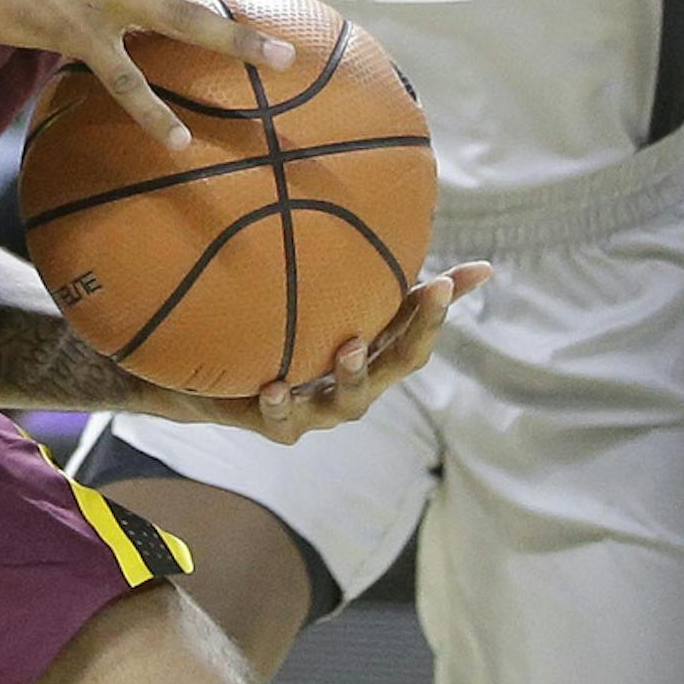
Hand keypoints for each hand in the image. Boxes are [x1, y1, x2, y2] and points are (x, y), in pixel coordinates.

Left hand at [128, 264, 491, 438]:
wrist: (217, 382)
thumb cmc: (290, 337)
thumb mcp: (335, 304)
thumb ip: (378, 279)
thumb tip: (466, 258)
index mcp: (373, 355)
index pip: (416, 335)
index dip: (436, 310)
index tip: (449, 277)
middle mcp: (355, 385)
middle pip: (397, 365)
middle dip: (416, 330)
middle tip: (430, 293)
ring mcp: (318, 410)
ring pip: (348, 401)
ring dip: (352, 374)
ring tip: (349, 347)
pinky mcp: (276, 425)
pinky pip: (282, 422)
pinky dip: (280, 405)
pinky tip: (273, 387)